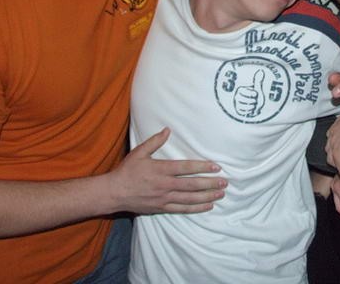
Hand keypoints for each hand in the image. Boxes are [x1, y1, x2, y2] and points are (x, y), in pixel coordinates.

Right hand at [108, 128, 226, 214]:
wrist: (114, 193)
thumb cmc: (127, 171)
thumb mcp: (139, 152)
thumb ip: (155, 141)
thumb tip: (168, 130)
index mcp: (161, 169)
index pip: (186, 168)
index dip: (202, 167)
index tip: (216, 166)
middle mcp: (165, 185)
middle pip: (192, 185)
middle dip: (210, 183)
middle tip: (225, 182)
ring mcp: (164, 198)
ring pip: (189, 199)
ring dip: (207, 196)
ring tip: (220, 194)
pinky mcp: (162, 208)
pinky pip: (182, 209)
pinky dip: (196, 208)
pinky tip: (208, 206)